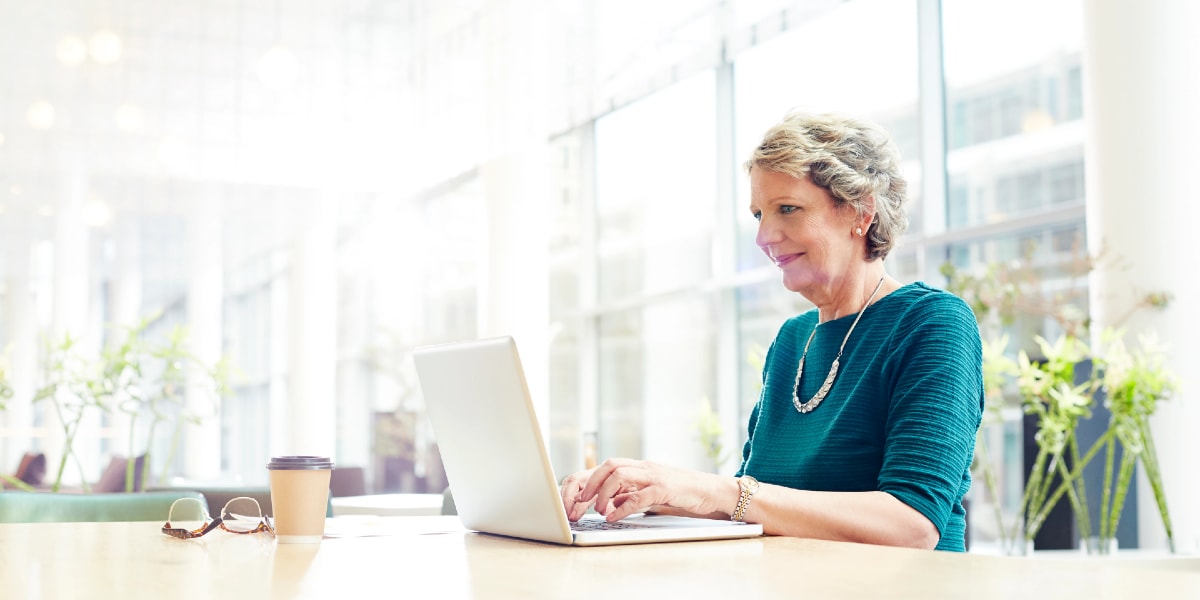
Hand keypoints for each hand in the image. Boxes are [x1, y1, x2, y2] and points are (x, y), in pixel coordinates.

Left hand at [564, 458, 729, 521]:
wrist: (714, 492)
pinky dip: (622, 506)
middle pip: (609, 465)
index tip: (576, 499)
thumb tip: (610, 503)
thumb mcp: (652, 495)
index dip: (588, 481)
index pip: (606, 466)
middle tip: (580, 503)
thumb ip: (632, 495)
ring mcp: (655, 475)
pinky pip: (639, 494)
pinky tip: (613, 517)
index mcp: (640, 467)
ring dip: (603, 493)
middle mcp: (645, 467)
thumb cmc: (684, 495)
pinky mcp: (666, 488)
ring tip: (598, 511)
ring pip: (619, 474)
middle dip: (590, 483)